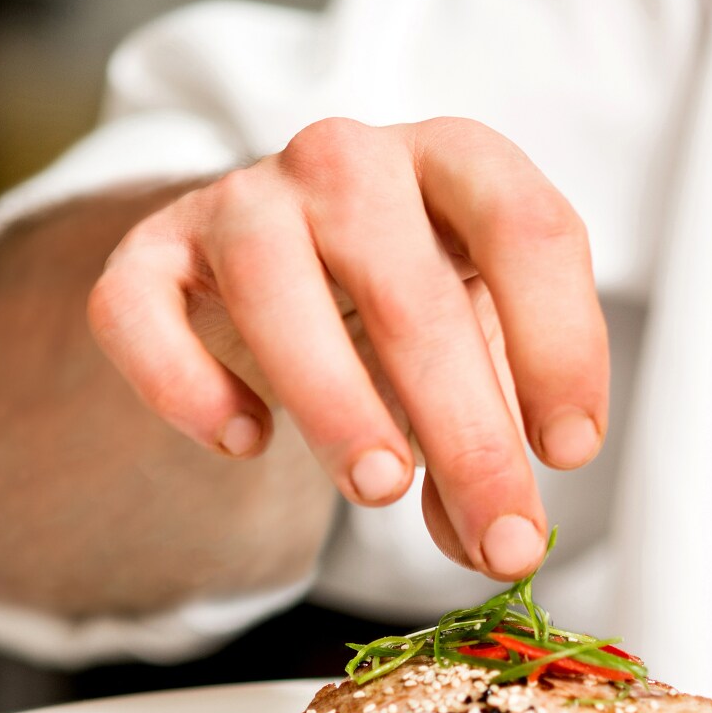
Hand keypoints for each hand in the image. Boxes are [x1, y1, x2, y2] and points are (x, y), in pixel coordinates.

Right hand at [87, 117, 608, 580]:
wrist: (291, 264)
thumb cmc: (408, 311)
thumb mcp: (482, 359)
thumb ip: (497, 445)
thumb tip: (493, 550)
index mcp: (459, 162)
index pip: (528, 231)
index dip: (561, 345)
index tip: (568, 452)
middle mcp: (351, 162)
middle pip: (410, 292)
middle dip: (466, 433)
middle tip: (499, 535)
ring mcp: (243, 199)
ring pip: (273, 284)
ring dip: (335, 401)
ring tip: (381, 490)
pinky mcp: (153, 252)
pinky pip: (142, 310)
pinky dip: (185, 382)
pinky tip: (243, 439)